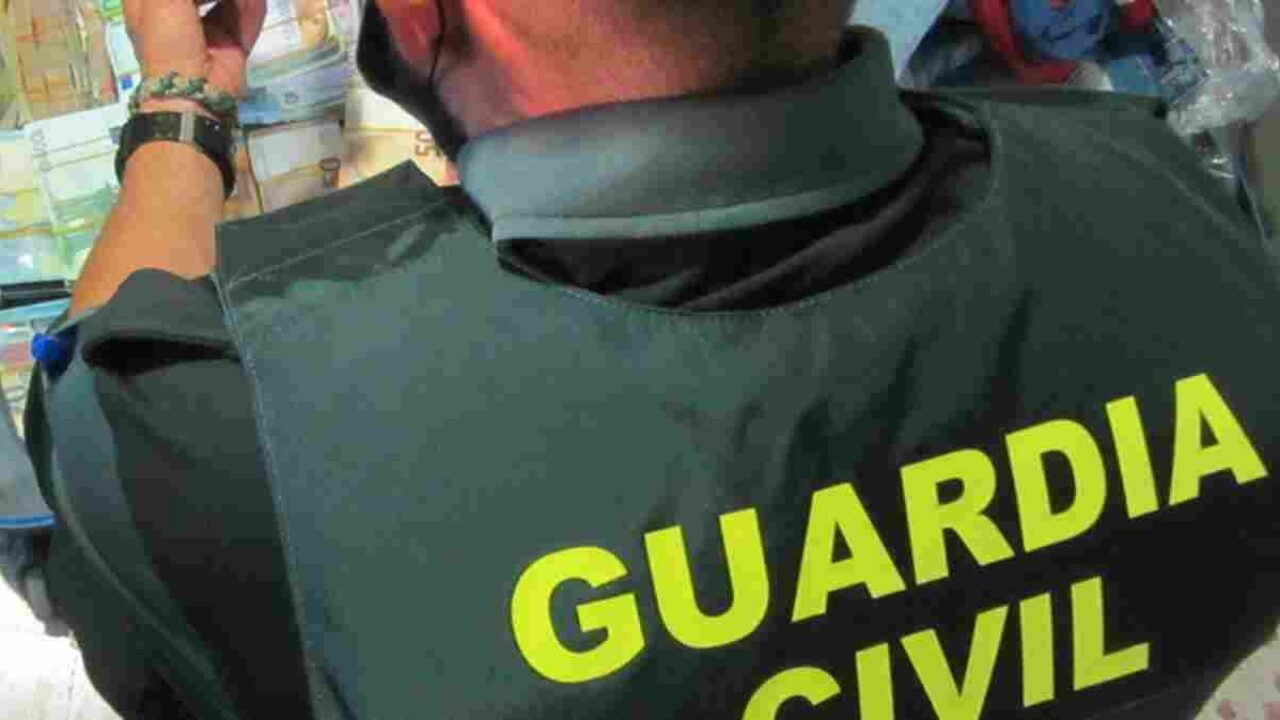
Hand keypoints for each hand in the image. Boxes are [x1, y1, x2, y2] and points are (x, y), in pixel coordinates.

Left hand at [124, 0, 266, 97]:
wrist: (194, 94)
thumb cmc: (168, 42)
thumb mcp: (164, 0)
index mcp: (151, 3)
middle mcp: (179, 12)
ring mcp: (207, 29)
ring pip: (227, 0)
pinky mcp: (232, 43)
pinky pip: (245, 18)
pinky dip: (251, 7)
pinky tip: (253, 0)